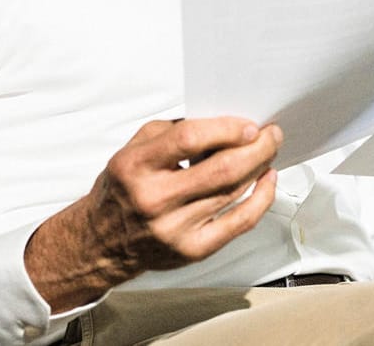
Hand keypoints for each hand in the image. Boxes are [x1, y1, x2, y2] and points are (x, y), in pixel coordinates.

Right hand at [24, 117, 281, 310]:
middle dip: (257, 148)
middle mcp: (153, 199)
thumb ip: (174, 132)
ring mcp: (173, 229)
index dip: (226, 129)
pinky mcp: (191, 251)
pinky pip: (239, 223)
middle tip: (272, 134)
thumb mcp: (134, 148)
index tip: (250, 124)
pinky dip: (261, 199)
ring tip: (269, 151)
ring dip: (259, 167)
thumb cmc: (124, 187)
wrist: (100, 241)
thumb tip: (226, 122)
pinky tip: (267, 181)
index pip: (188, 140)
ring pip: (233, 192)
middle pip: (221, 170)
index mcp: (135, 166)